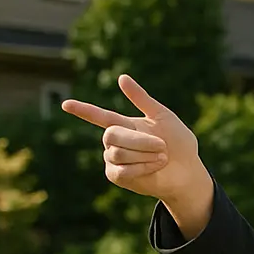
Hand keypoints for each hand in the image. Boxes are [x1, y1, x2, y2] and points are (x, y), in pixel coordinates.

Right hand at [61, 74, 212, 234]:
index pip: (99, 116)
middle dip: (140, 141)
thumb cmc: (179, 143)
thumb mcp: (163, 117)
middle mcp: (115, 141)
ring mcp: (113, 159)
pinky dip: (143, 167)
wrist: (188, 171)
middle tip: (163, 146)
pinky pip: (122, 170)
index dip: (83, 110)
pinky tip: (156, 167)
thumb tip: (121, 77)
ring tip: (163, 157)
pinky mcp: (116, 176)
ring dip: (145, 154)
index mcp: (125, 124)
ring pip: (118, 153)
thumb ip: (142, 99)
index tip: (65, 104)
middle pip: (112, 135)